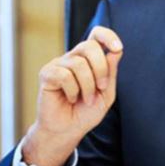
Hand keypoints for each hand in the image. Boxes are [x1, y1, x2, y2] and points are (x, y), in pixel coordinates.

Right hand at [22, 26, 122, 165]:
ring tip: (86, 99)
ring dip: (88, 85)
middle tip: (101, 87)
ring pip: (79, 63)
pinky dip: (73, 90)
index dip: (108, 36)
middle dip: (101, 68)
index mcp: (89, 59)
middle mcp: (73, 57)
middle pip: (90, 45)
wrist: (67, 130)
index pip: (97, 34)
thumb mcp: (106, 93)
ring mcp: (59, 64)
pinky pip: (64, 75)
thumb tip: (115, 51)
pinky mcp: (47, 74)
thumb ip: (111, 72)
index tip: (117, 47)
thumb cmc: (86, 112)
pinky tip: (70, 98)